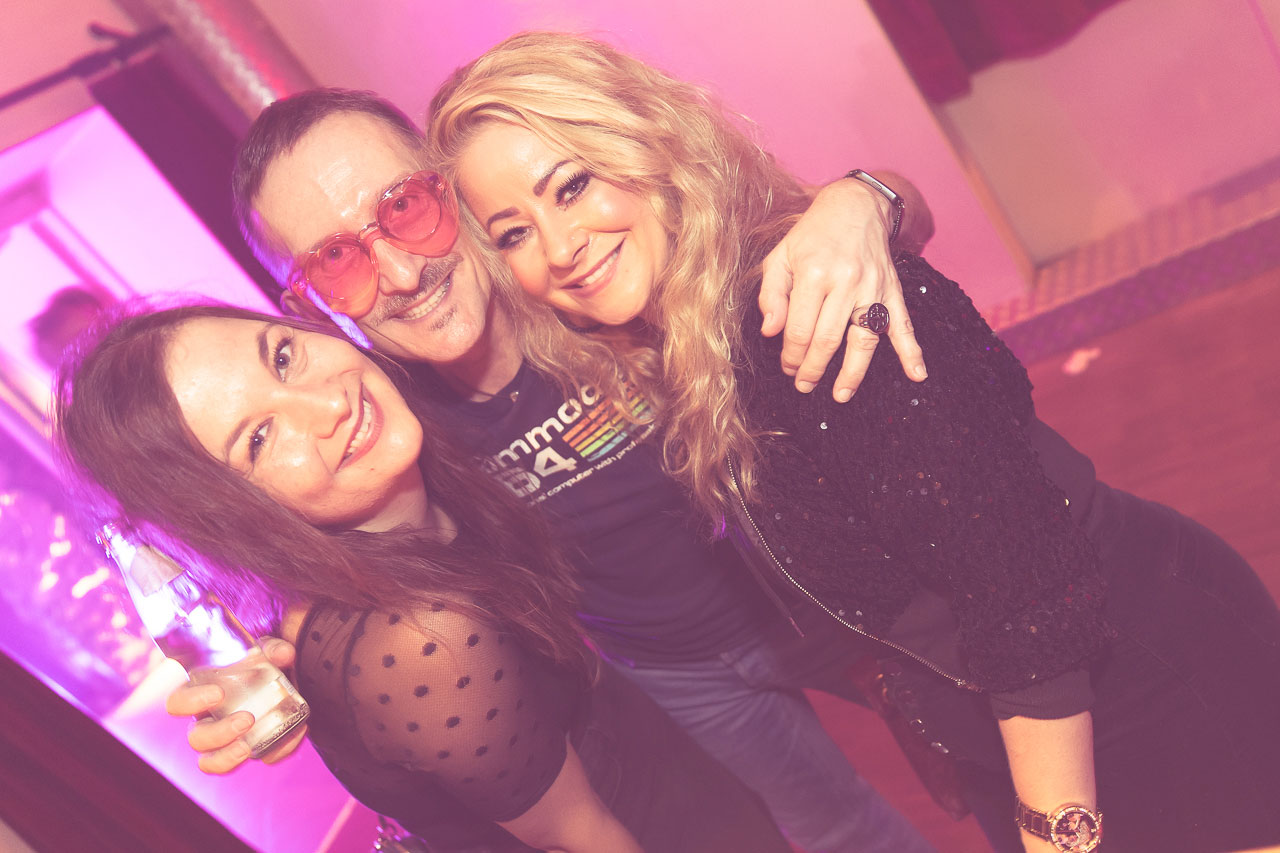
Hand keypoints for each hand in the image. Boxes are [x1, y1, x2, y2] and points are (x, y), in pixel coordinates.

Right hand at [164, 637, 306, 773]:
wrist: (287, 679)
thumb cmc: (261, 665)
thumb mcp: (265, 652)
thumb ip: (273, 649)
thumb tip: (284, 654)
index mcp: (201, 694)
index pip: (177, 702)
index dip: (190, 702)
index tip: (218, 693)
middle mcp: (209, 721)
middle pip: (196, 738)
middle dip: (219, 733)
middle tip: (246, 719)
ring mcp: (229, 741)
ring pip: (211, 762)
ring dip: (227, 757)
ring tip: (248, 746)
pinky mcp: (255, 749)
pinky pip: (260, 758)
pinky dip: (275, 752)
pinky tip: (291, 737)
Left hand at [759, 176, 926, 401]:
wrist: (855, 205)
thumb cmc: (811, 234)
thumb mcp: (780, 257)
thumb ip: (771, 295)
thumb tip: (769, 332)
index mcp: (814, 274)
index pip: (800, 330)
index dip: (791, 356)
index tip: (787, 368)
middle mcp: (846, 282)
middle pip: (828, 340)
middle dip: (813, 369)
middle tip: (804, 385)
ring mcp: (873, 287)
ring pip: (863, 340)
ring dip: (852, 373)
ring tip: (841, 395)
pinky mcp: (892, 289)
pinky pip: (903, 324)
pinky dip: (912, 351)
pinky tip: (917, 375)